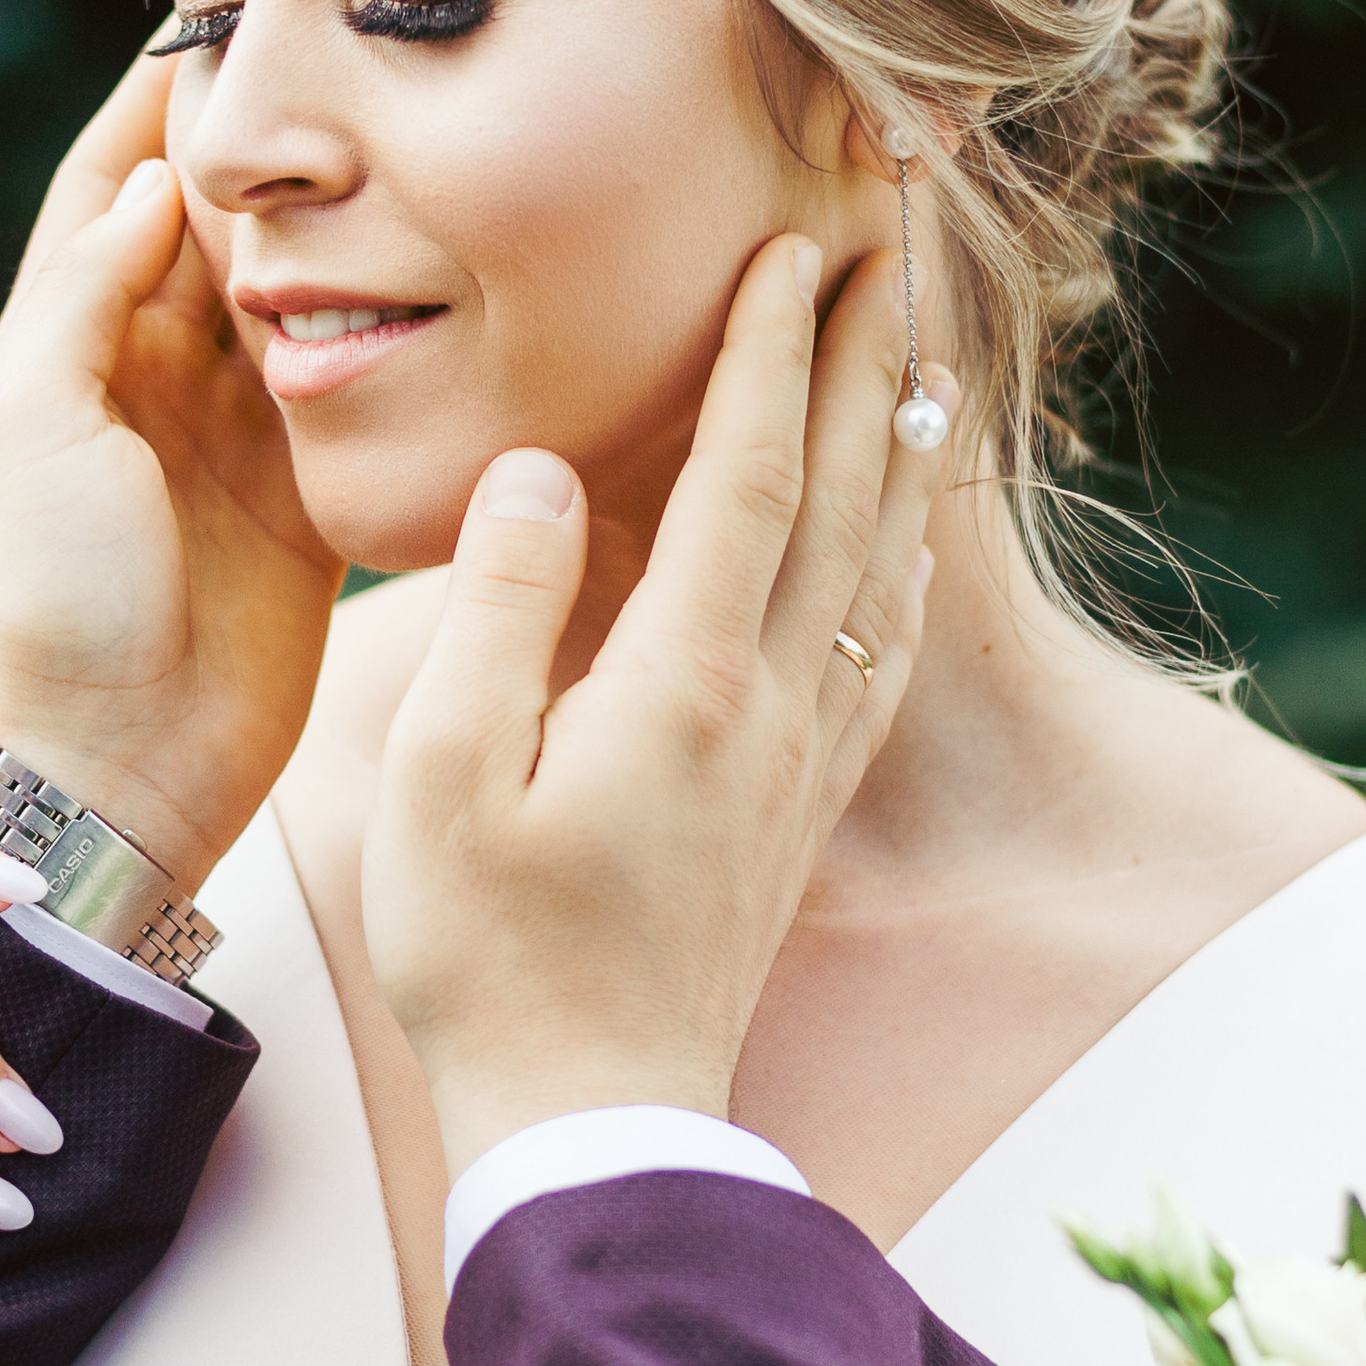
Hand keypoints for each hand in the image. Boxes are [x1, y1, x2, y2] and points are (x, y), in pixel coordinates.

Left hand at [0, 52, 342, 892]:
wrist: (115, 772)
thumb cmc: (49, 607)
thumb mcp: (28, 434)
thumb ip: (81, 302)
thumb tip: (147, 190)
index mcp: (65, 354)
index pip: (108, 193)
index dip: (157, 107)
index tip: (221, 19)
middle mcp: (151, 382)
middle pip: (214, 231)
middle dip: (270, 149)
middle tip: (345, 59)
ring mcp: (234, 439)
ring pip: (297, 295)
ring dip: (341, 228)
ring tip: (408, 138)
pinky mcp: (307, 497)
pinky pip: (358, 388)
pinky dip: (394, 332)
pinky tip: (450, 265)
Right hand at [362, 236, 949, 1181]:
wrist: (591, 1121)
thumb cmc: (489, 958)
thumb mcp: (440, 780)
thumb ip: (503, 611)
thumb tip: (551, 472)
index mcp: (682, 686)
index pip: (747, 476)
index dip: (771, 354)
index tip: (792, 246)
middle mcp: (770, 707)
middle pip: (846, 496)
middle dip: (870, 358)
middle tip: (898, 244)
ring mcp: (800, 762)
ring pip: (881, 565)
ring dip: (904, 445)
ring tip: (925, 348)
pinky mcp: (802, 812)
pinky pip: (882, 651)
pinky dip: (905, 563)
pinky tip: (909, 537)